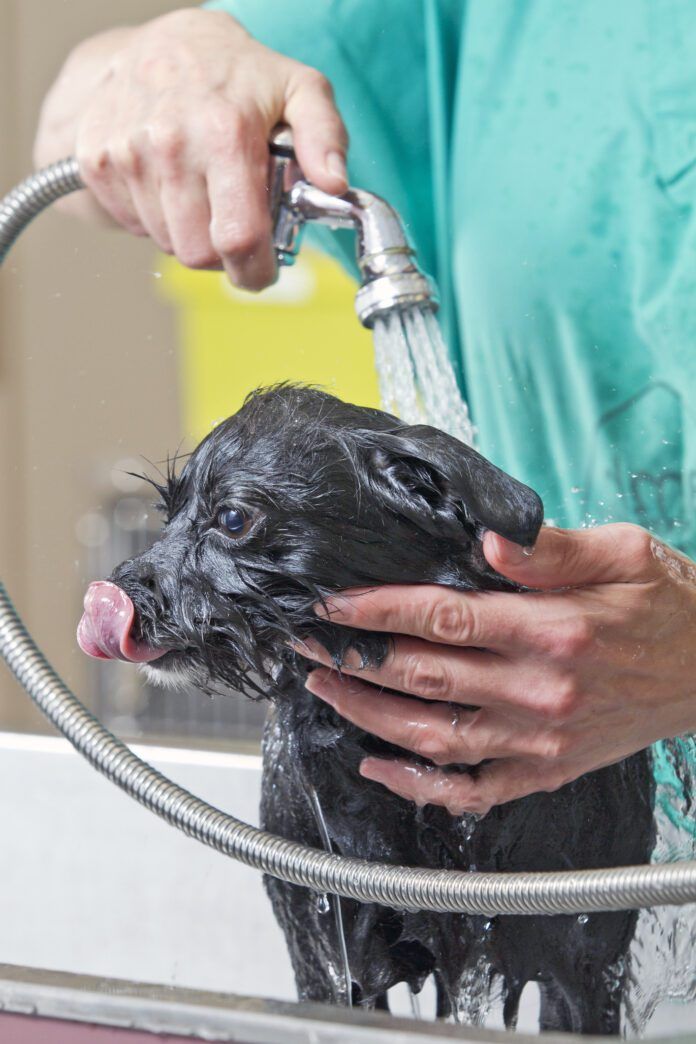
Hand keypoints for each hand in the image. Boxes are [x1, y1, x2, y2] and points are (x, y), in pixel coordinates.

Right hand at [33, 8, 347, 289]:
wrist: (164, 39)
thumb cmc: (240, 73)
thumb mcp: (299, 90)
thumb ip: (324, 136)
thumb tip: (335, 184)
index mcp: (225, 133)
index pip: (238, 238)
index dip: (254, 271)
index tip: (261, 273)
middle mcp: (171, 144)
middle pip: (198, 253)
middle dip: (223, 255)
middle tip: (235, 228)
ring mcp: (128, 152)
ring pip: (166, 243)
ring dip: (189, 233)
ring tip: (204, 193)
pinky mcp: (97, 159)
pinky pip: (133, 223)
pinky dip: (155, 217)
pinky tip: (171, 183)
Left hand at [298, 524, 695, 814]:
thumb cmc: (670, 605)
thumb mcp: (624, 552)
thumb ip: (550, 550)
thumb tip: (486, 541)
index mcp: (555, 630)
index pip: (443, 617)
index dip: (378, 610)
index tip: (332, 604)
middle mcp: (542, 691)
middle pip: (424, 677)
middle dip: (354, 657)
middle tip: (308, 641)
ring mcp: (542, 740)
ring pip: (433, 737)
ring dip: (369, 715)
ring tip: (326, 688)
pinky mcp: (548, 770)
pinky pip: (473, 791)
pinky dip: (421, 786)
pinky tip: (380, 764)